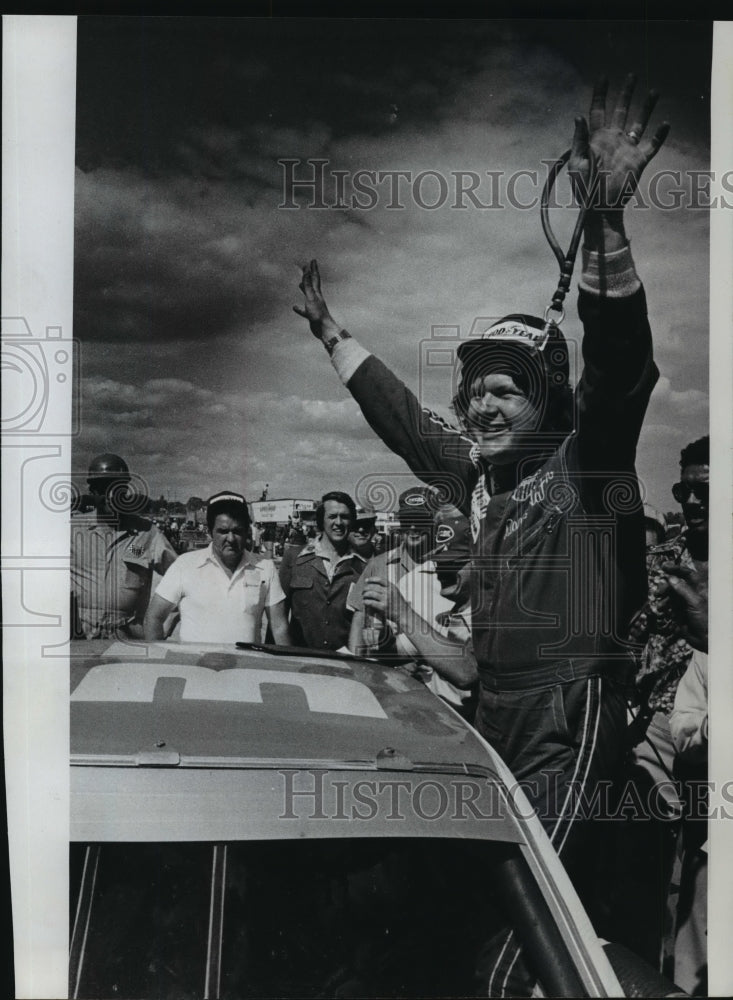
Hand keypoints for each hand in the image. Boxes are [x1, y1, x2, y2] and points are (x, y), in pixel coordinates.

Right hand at [293, 259, 341, 340]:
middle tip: (307, 268)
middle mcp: (316, 298)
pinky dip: (299, 308)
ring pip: (308, 296)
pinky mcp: (311, 315)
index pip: (315, 278)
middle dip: (310, 275)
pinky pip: (304, 310)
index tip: (313, 260)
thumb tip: (306, 272)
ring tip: (299, 285)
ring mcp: (314, 306)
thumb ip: (308, 285)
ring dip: (304, 289)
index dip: (313, 269)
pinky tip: (295, 307)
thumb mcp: (311, 297)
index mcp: (316, 293)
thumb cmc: (318, 314)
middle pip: (312, 284)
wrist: (324, 329)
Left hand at [361, 577, 406, 622]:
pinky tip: (364, 602)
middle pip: (373, 586)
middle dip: (366, 588)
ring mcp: (386, 599)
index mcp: (391, 587)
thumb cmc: (398, 603)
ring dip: (365, 595)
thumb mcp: (395, 592)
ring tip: (364, 596)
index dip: (371, 579)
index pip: (380, 579)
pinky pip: (371, 602)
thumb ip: (387, 587)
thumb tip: (375, 584)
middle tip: (363, 591)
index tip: (366, 580)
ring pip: (371, 593)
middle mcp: (388, 592)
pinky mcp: (383, 607)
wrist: (403, 613)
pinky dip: (366, 601)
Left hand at [569, 75, 669, 213]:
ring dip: (646, 108)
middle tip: (632, 75)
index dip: (600, 94)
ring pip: (639, 123)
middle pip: (620, 110)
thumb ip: (579, 141)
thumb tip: (579, 117)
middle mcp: (613, 140)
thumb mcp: (577, 165)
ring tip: (654, 91)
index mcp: (596, 139)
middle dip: (626, 93)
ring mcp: (627, 149)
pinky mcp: (639, 161)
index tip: (604, 77)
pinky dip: (659, 135)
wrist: (601, 209)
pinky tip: (666, 124)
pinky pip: (651, 145)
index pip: (598, 111)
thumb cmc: (584, 190)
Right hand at [661, 561, 707, 651]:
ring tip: (658, 599)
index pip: (688, 573)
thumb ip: (682, 589)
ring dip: (663, 595)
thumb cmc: (706, 620)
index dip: (676, 569)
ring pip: (671, 593)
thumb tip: (671, 578)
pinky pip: (669, 603)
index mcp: (700, 589)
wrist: (705, 639)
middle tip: (659, 590)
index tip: (664, 566)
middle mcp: (692, 593)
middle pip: (677, 583)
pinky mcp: (680, 611)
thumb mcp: (695, 602)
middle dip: (666, 584)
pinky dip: (664, 604)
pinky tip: (661, 608)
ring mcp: (685, 602)